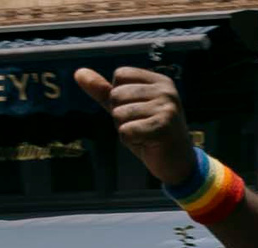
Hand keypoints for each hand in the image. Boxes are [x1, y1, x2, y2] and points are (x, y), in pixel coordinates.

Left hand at [74, 66, 197, 186]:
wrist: (179, 164)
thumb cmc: (151, 134)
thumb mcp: (127, 108)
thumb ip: (104, 91)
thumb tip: (78, 73)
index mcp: (160, 81)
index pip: (120, 75)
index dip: (119, 96)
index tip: (140, 110)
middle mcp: (166, 91)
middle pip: (117, 95)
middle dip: (121, 114)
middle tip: (143, 126)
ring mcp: (166, 109)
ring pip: (119, 114)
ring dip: (125, 129)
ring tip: (145, 135)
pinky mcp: (163, 127)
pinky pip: (126, 131)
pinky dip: (130, 141)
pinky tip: (147, 144)